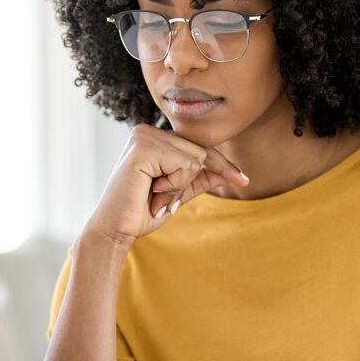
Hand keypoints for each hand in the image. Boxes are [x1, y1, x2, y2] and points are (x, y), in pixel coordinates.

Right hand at [84, 123, 248, 247]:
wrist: (116, 229)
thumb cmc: (141, 212)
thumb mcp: (177, 194)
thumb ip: (199, 180)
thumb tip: (230, 173)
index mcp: (154, 138)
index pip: (198, 147)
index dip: (222, 165)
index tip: (244, 180)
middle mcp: (147, 131)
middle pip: (200, 152)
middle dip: (188, 182)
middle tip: (161, 198)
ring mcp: (143, 136)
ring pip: (194, 159)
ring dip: (179, 185)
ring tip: (155, 195)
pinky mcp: (142, 147)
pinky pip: (183, 164)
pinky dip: (174, 185)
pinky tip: (152, 190)